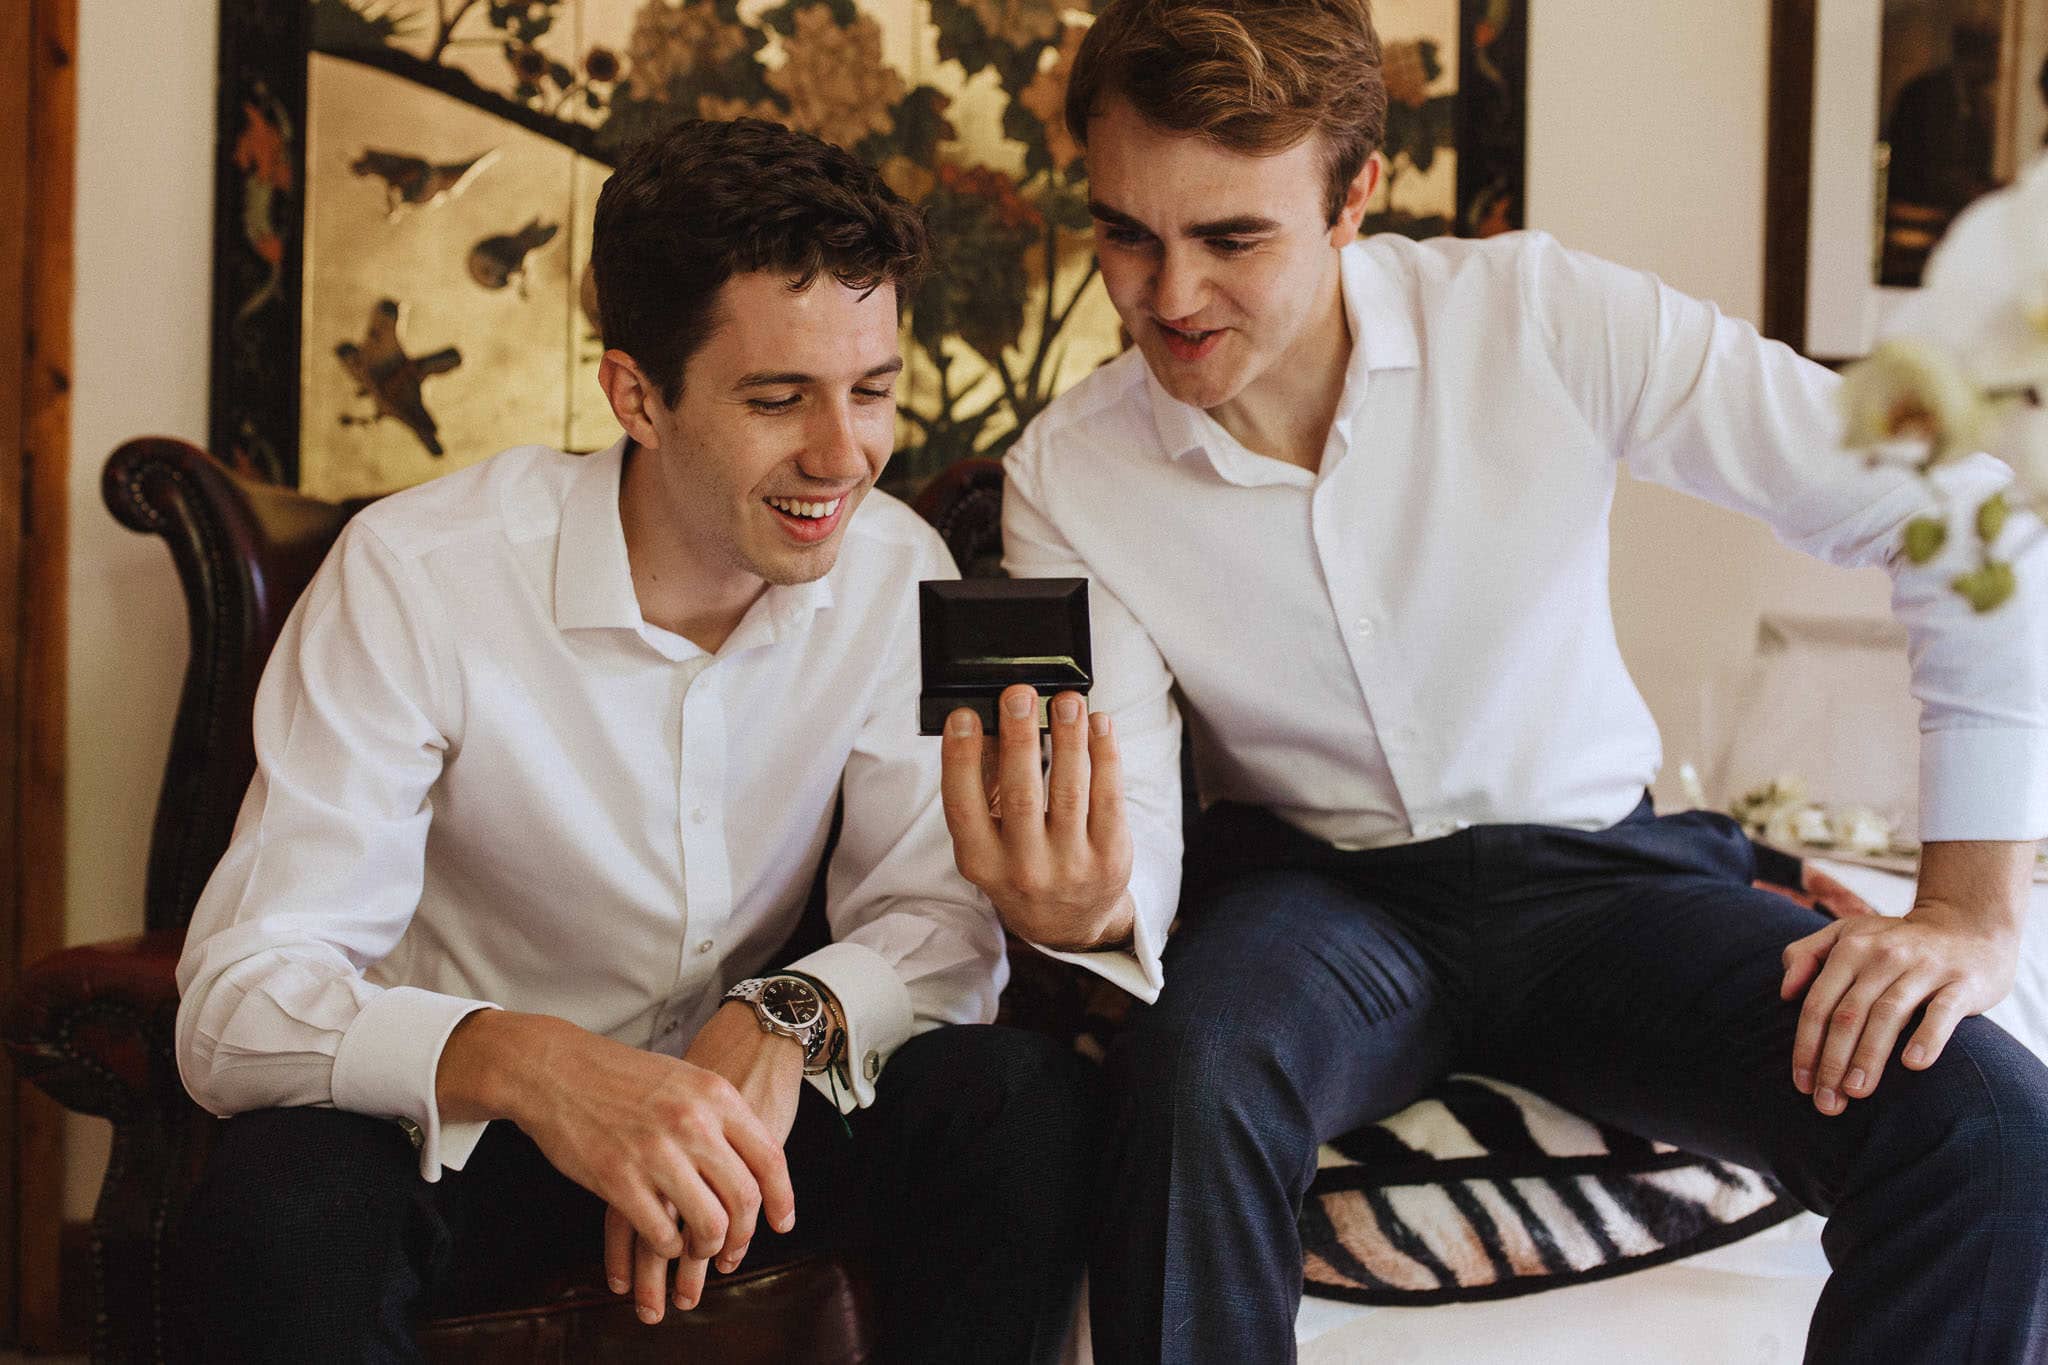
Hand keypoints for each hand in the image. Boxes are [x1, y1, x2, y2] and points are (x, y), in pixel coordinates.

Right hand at [605, 1003, 805, 1320]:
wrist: (558, 1070)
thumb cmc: (623, 1076)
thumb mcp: (686, 1080)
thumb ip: (722, 1116)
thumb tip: (754, 1161)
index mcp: (715, 1096)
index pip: (769, 1158)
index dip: (782, 1199)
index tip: (783, 1224)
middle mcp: (693, 1124)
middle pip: (743, 1198)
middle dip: (744, 1235)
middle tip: (733, 1249)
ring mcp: (656, 1152)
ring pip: (707, 1224)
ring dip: (706, 1247)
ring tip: (696, 1248)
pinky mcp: (618, 1179)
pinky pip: (661, 1234)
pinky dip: (668, 1247)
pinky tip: (662, 1241)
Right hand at [940, 683, 1133, 950]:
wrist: (1068, 922)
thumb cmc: (1020, 865)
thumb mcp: (989, 843)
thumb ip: (984, 789)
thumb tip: (988, 725)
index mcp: (981, 862)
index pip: (964, 807)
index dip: (960, 760)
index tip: (963, 716)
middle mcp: (1024, 869)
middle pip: (1021, 795)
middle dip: (1020, 739)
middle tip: (1019, 694)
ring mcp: (1071, 866)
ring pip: (1070, 791)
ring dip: (1069, 739)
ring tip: (1067, 700)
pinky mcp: (1110, 858)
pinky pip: (1109, 798)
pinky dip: (1105, 756)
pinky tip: (1099, 725)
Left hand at [1780, 872, 2021, 1114]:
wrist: (1971, 926)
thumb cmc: (1896, 942)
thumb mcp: (1848, 935)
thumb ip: (1807, 955)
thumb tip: (1785, 992)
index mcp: (1851, 948)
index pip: (1819, 1003)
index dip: (1806, 1045)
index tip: (1801, 1084)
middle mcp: (1884, 956)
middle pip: (1849, 1014)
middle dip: (1833, 1062)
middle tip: (1826, 1103)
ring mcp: (1924, 968)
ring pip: (1888, 1015)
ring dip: (1869, 1056)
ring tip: (1856, 1092)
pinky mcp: (1962, 982)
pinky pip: (1942, 1012)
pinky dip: (1927, 1037)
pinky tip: (1913, 1064)